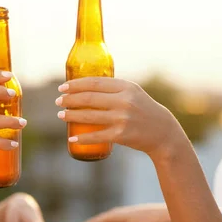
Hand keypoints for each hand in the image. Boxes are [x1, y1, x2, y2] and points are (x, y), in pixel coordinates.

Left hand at [56, 77, 184, 158]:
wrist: (162, 132)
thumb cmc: (143, 110)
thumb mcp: (133, 93)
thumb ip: (113, 88)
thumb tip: (86, 85)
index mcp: (126, 87)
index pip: (94, 83)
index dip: (75, 85)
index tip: (62, 87)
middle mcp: (124, 101)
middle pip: (89, 98)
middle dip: (69, 99)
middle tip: (59, 101)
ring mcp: (122, 119)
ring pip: (89, 116)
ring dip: (71, 115)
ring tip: (61, 115)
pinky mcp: (121, 135)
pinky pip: (96, 136)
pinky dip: (81, 137)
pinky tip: (71, 137)